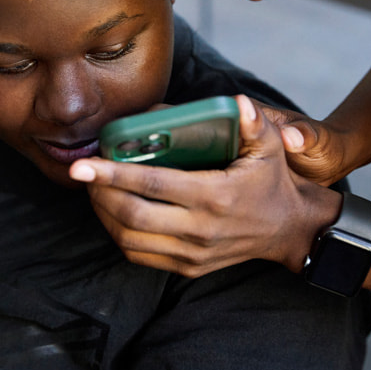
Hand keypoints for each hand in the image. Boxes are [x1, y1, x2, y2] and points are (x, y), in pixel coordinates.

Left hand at [71, 95, 340, 276]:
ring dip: (104, 214)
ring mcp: (193, 253)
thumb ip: (253, 123)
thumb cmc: (271, 182)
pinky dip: (118, 234)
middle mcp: (201, 229)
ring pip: (129, 239)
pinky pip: (140, 255)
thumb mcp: (270, 148)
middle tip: (84, 172)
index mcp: (215, 196)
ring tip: (96, 189)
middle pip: (132, 215)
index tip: (83, 165)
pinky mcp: (188, 267)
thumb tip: (237, 103)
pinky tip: (113, 212)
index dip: (113, 174)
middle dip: (100, 193)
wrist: (287, 230)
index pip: (152, 184)